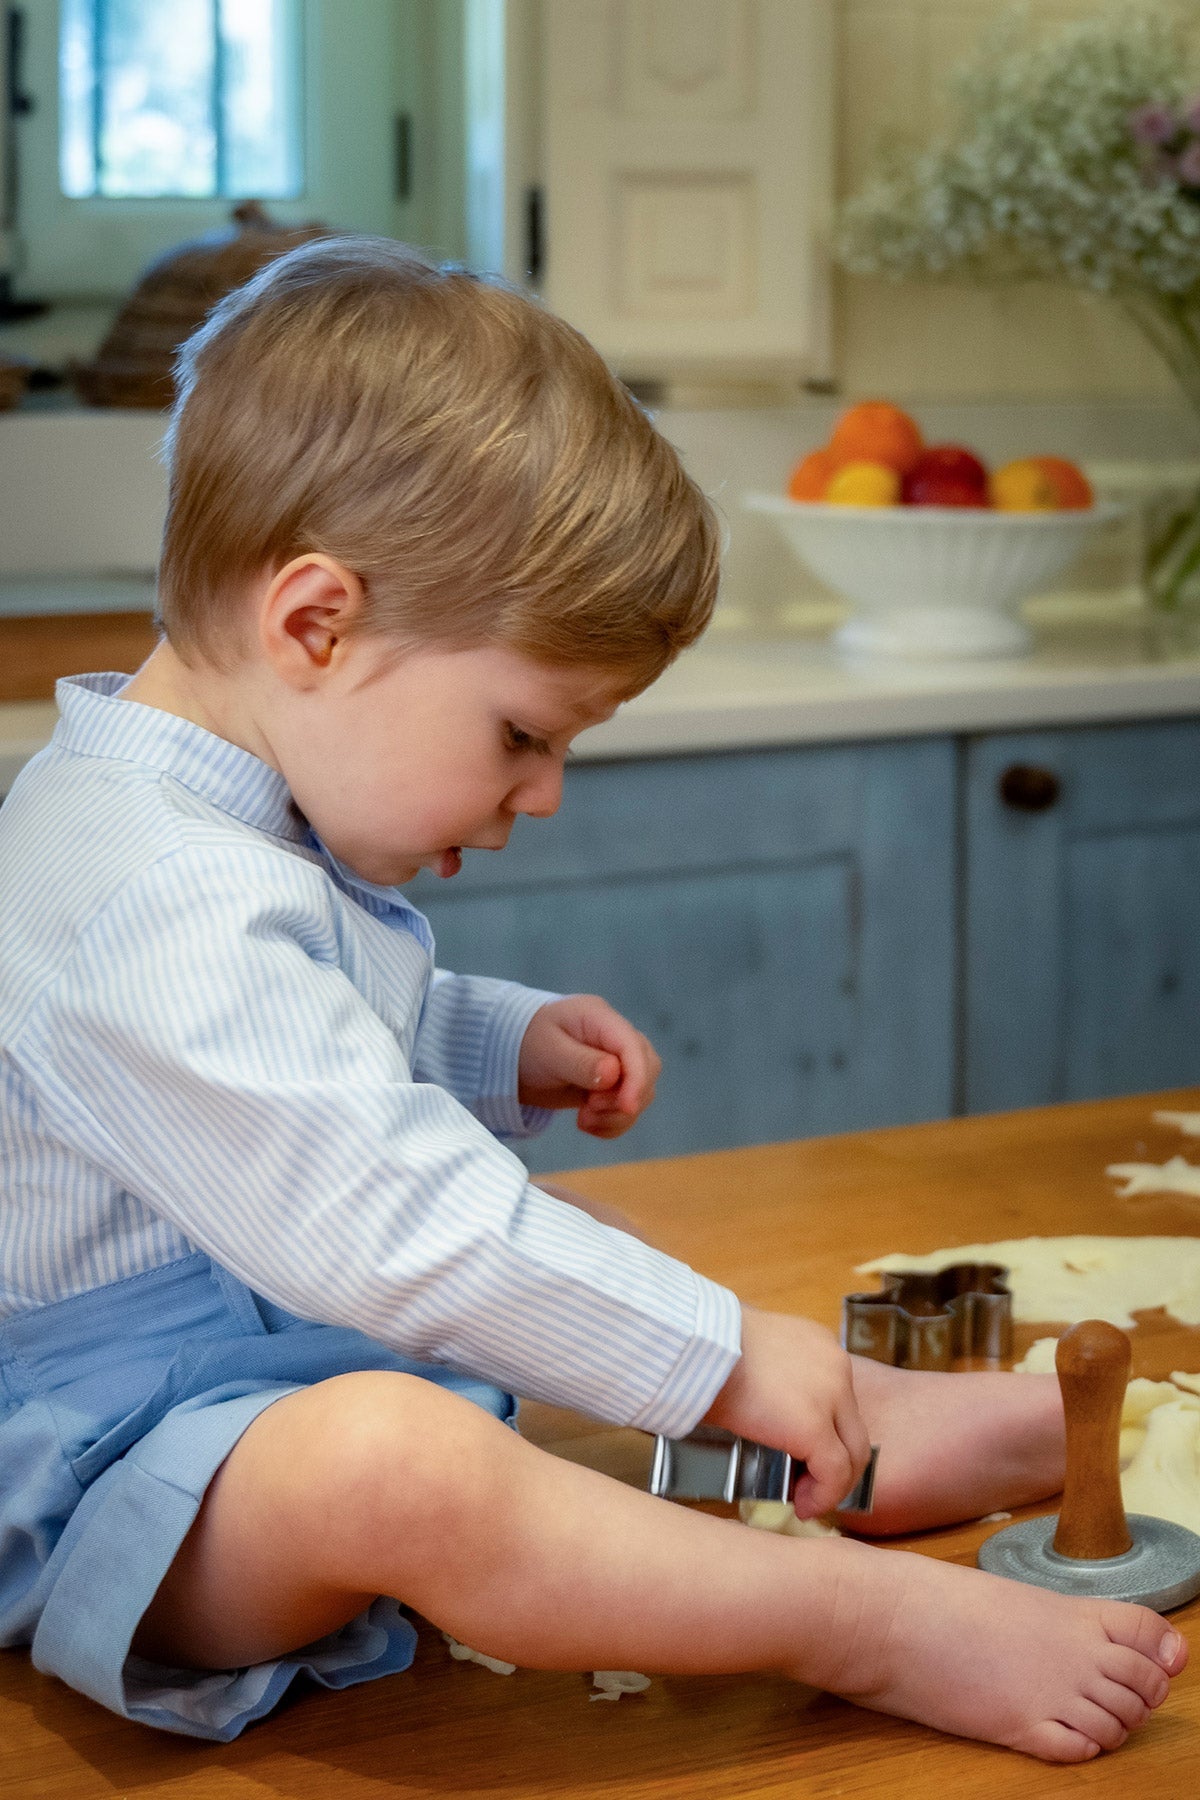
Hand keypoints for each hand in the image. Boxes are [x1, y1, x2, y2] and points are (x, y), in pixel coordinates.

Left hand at [518, 995, 660, 1137]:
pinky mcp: (613, 1085)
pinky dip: (613, 1124)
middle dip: (624, 1098)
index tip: (628, 1107)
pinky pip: (627, 1108)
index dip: (637, 1077)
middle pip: (648, 1068)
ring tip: (583, 1118)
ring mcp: (618, 1061)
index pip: (633, 1045)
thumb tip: (615, 1073)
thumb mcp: (548, 1050)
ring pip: (642, 1091)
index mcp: (600, 1018)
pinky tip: (587, 1124)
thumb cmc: (527, 1042)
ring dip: (616, 1115)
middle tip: (588, 1109)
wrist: (513, 1056)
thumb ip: (580, 1062)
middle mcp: (616, 1038)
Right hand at [703, 1307, 871, 1517]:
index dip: (827, 1434)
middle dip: (837, 1464)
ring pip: (853, 1452)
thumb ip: (773, 1374)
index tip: (804, 1456)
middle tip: (810, 1485)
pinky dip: (822, 1496)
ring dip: (831, 1483)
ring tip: (804, 1499)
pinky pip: (834, 1473)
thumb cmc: (708, 1347)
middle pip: (852, 1428)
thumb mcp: (756, 1352)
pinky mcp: (815, 1427)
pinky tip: (803, 1506)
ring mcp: (832, 1396)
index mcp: (819, 1346)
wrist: (699, 1346)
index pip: (839, 1400)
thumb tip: (762, 1405)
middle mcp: (836, 1367)